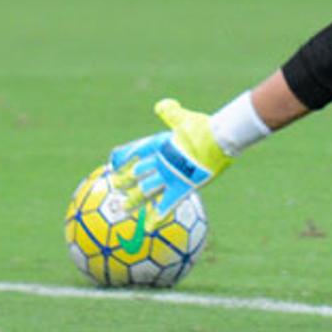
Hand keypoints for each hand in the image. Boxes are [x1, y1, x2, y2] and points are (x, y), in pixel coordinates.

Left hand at [107, 98, 231, 213]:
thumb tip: (162, 105)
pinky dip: (158, 216)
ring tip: (124, 208)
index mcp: (159, 143)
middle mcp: (160, 160)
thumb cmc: (203, 126)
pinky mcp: (182, 187)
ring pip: (146, 189)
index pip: (135, 151)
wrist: (218, 138)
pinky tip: (149, 226)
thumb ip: (171, 113)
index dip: (123, 157)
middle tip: (115, 187)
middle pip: (137, 172)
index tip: (113, 163)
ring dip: (134, 200)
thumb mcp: (184, 117)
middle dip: (125, 180)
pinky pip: (167, 204)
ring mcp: (169, 175)